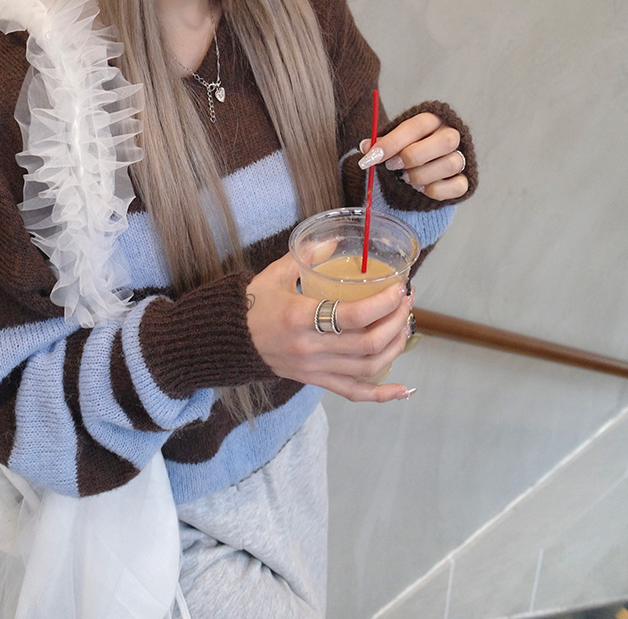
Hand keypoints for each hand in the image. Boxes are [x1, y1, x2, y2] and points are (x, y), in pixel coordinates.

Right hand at [245, 254, 414, 402]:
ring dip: (394, 347)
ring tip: (405, 326)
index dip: (383, 304)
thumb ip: (308, 256)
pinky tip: (403, 389)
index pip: (353, 316)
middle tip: (406, 301)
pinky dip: (381, 394)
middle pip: (368, 343)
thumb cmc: (251, 304)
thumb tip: (335, 240)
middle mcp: (310, 348)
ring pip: (368, 367)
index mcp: (300, 318)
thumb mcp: (276, 273)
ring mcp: (314, 368)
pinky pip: (353, 392)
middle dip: (396, 321)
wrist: (228, 339)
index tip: (398, 288)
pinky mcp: (314, 381)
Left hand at [359, 111, 467, 200]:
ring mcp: (462, 156)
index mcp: (433, 119)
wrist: (425, 162)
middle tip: (392, 167)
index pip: (417, 125)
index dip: (393, 142)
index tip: (372, 156)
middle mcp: (452, 134)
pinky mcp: (466, 179)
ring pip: (452, 164)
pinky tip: (420, 188)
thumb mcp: (393, 140)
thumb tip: (365, 147)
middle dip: (414, 156)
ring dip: (421, 175)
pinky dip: (435, 190)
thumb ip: (381, 143)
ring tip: (404, 178)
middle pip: (446, 142)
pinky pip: (457, 186)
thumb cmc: (407, 146)